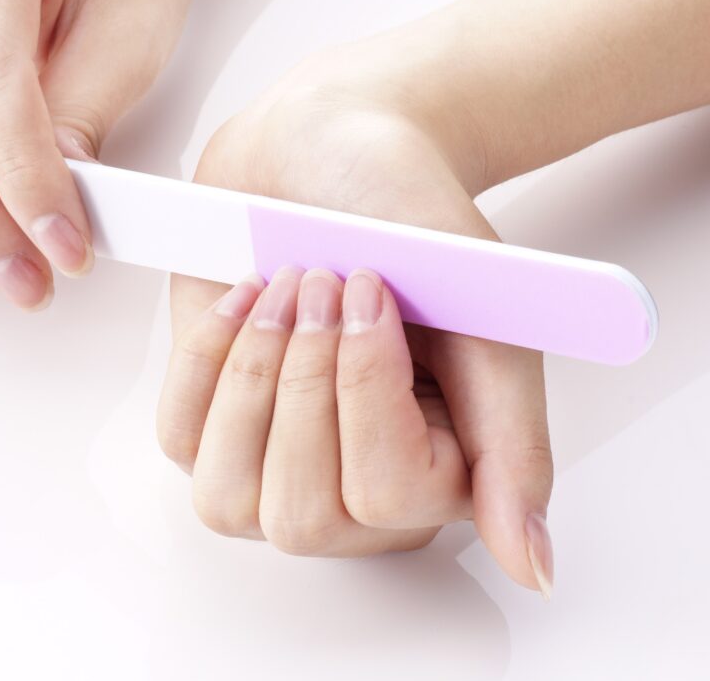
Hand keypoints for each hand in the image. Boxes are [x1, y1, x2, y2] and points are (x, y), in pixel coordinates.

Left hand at [157, 39, 554, 596]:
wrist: (332, 146)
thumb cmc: (410, 223)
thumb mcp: (486, 322)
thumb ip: (511, 445)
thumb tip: (535, 567)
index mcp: (433, 474)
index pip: (382, 496)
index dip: (363, 388)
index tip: (372, 289)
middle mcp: (350, 488)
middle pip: (298, 515)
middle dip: (302, 381)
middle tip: (326, 284)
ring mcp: (271, 461)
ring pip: (226, 499)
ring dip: (251, 378)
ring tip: (286, 289)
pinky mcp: (207, 421)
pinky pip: (179, 439)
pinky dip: (206, 358)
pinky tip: (245, 297)